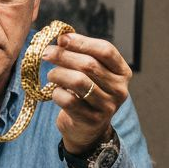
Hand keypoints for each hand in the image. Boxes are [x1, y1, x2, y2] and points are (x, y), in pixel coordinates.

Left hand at [41, 32, 131, 153]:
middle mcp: (119, 90)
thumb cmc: (87, 94)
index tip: (62, 38)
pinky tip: (55, 92)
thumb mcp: (91, 73)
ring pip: (78, 82)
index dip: (82, 42)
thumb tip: (62, 38)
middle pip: (89, 65)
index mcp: (122, 73)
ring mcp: (107, 107)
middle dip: (64, 56)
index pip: (106, 50)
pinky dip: (56, 93)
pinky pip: (68, 101)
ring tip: (51, 74)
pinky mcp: (91, 120)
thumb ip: (81, 54)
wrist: (87, 129)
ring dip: (58, 74)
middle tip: (46, 52)